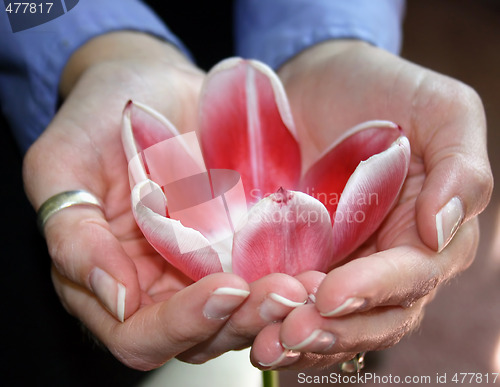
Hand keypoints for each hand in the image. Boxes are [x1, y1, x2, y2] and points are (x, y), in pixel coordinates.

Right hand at [23, 32, 308, 369]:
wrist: (151, 87)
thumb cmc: (96, 120)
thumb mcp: (62, 167)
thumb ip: (73, 237)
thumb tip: (116, 299)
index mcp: (109, 282)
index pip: (141, 334)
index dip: (182, 323)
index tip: (225, 287)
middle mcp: (160, 288)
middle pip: (202, 335)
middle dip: (244, 319)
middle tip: (285, 290)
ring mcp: (204, 269)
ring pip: (242, 315)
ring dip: (278, 307)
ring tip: (310, 283)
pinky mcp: (239, 247)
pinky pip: (267, 274)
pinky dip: (293, 276)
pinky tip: (319, 264)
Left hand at [249, 40, 492, 368]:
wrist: (317, 80)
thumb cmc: (381, 87)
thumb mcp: (440, 110)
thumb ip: (461, 168)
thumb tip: (443, 229)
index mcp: (427, 232)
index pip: (412, 277)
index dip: (376, 291)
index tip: (332, 293)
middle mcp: (385, 257)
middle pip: (373, 315)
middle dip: (335, 329)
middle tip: (291, 332)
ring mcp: (340, 260)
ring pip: (332, 319)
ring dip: (302, 337)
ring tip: (265, 343)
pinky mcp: (297, 255)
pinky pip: (293, 298)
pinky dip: (276, 318)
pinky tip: (251, 328)